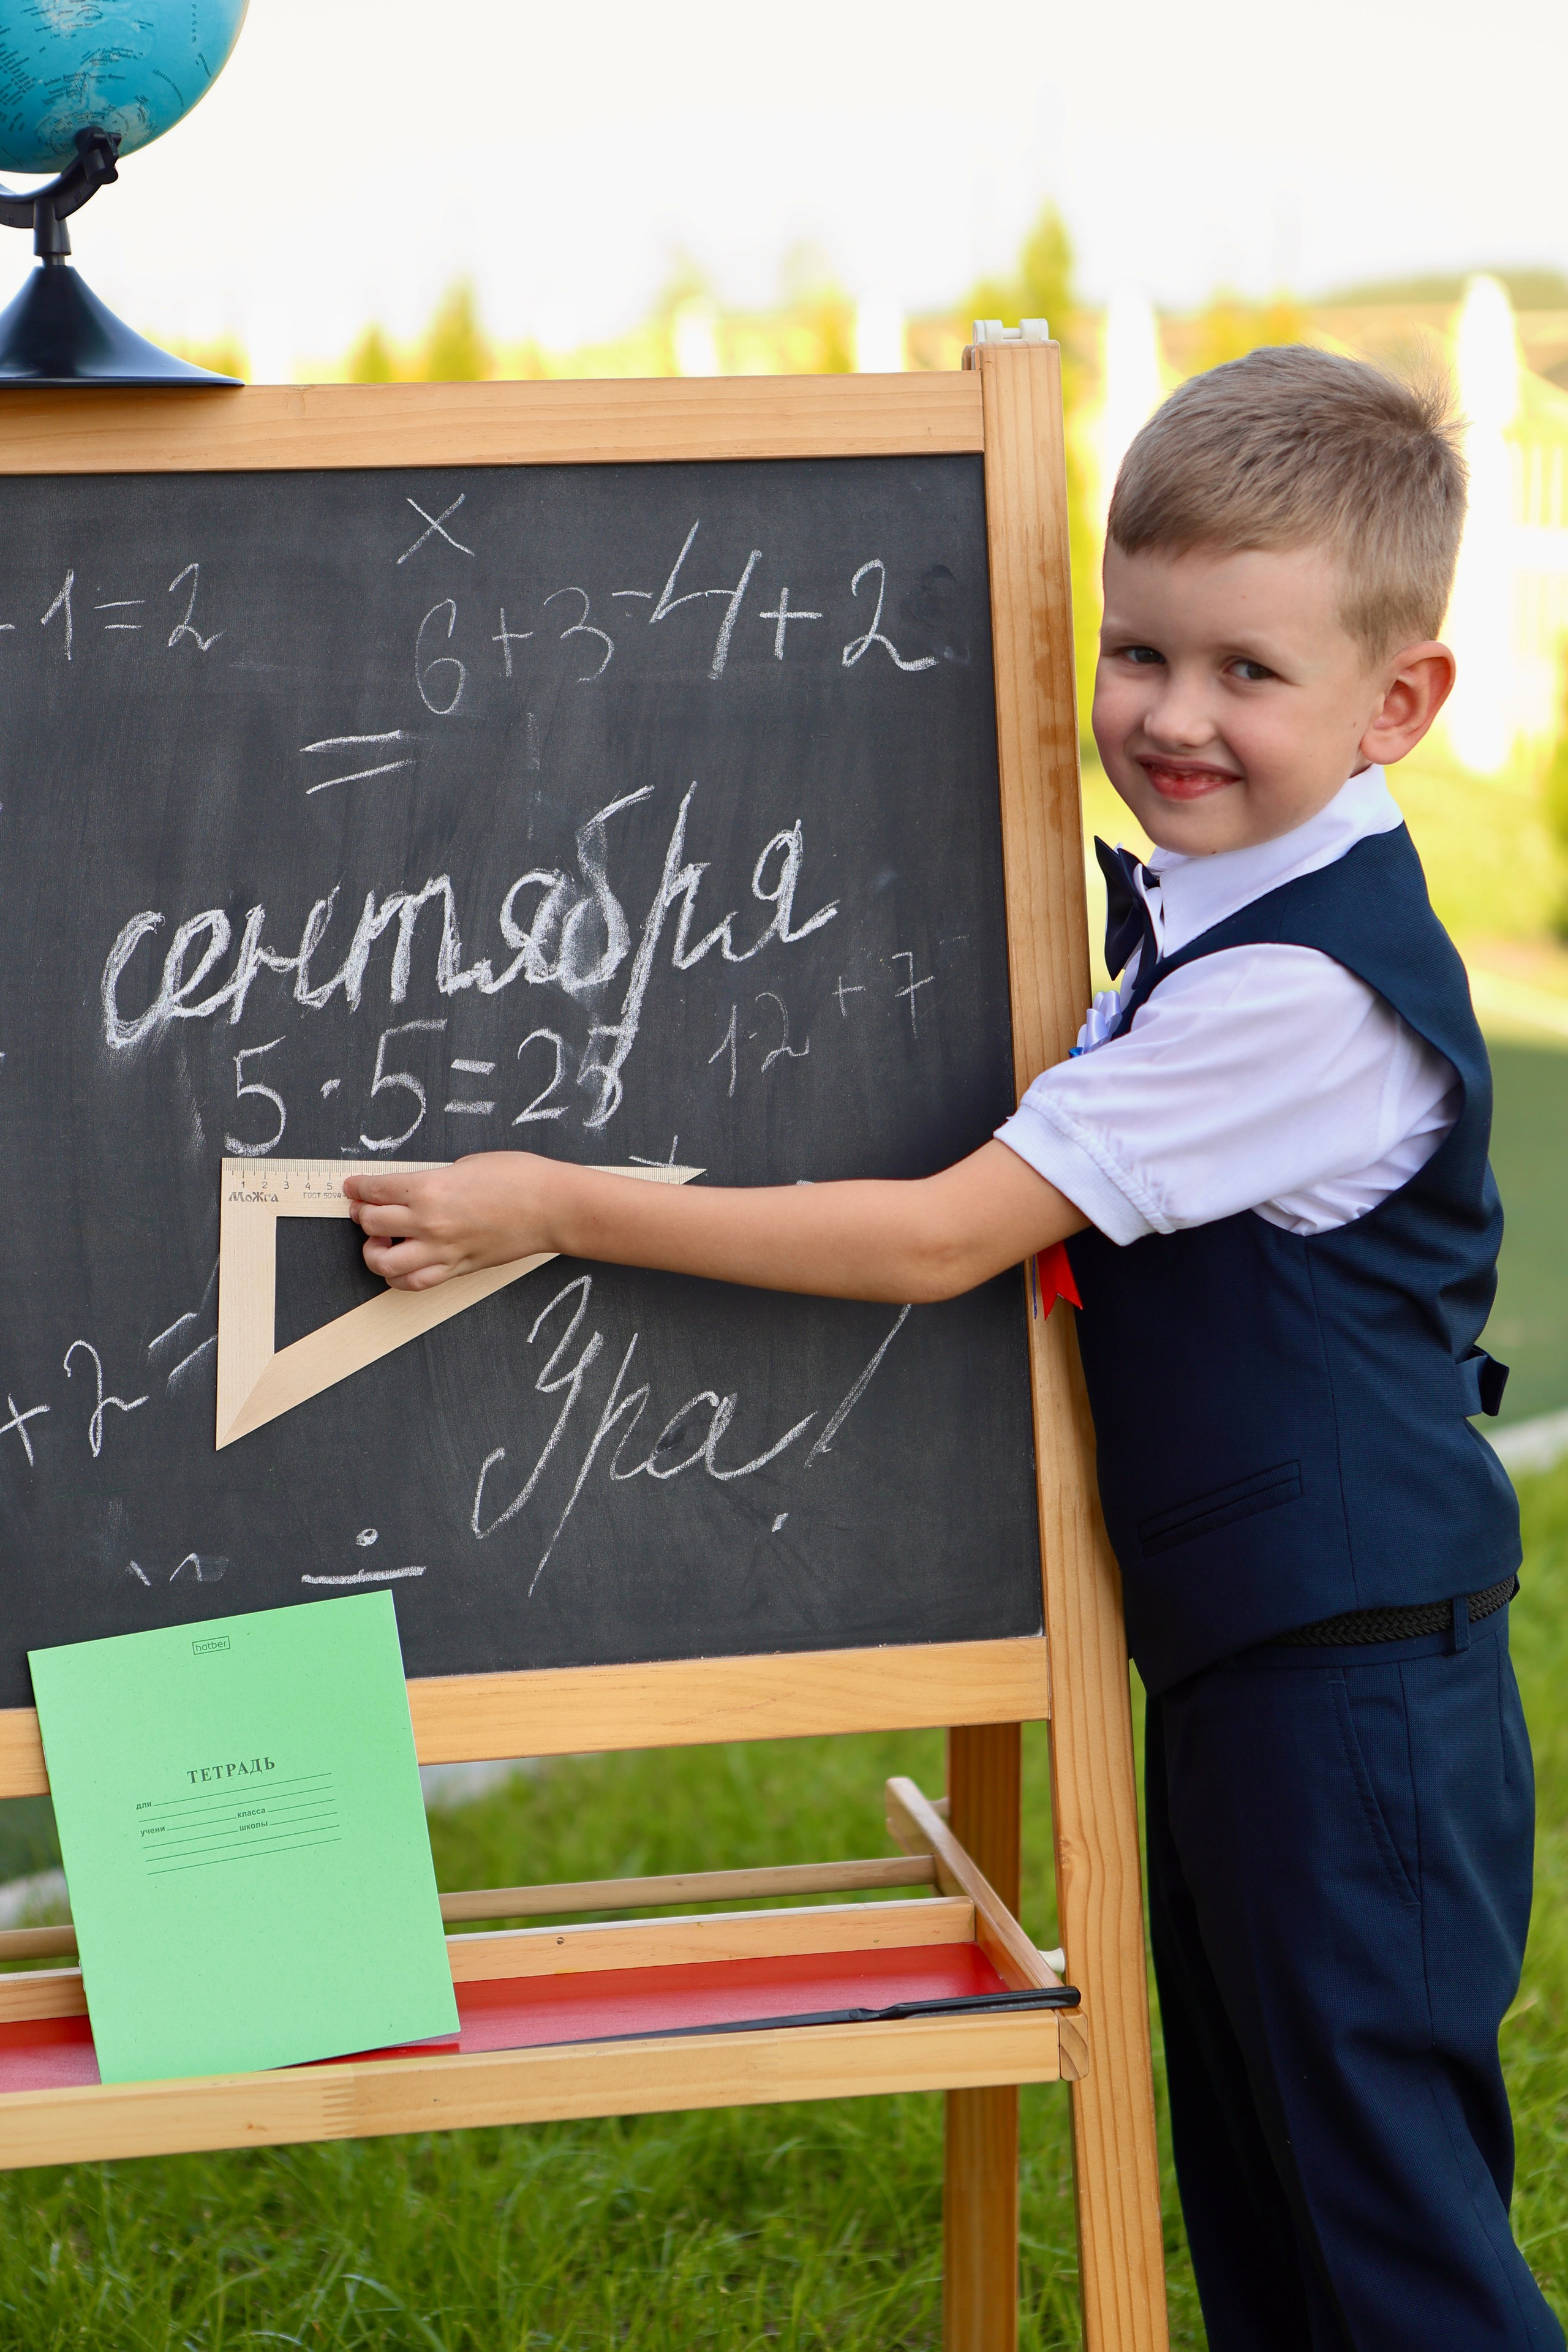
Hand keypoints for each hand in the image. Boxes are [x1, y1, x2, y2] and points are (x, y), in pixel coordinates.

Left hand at [343, 1153, 557, 1290]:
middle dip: (361, 1213)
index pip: (374, 1190)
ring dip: (372, 1250)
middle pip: (370, 1222)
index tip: (352, 1186)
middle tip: (363, 1208)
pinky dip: (398, 1277)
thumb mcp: (466, 1164)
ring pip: (383, 1262)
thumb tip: (414, 1189)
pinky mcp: (457, 1268)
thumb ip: (433, 1179)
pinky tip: (400, 1264)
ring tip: (380, 1240)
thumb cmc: (519, 1178)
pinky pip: (414, 1282)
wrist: (552, 1207)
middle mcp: (429, 1223)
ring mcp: (442, 1251)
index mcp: (428, 1189)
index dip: (358, 1186)